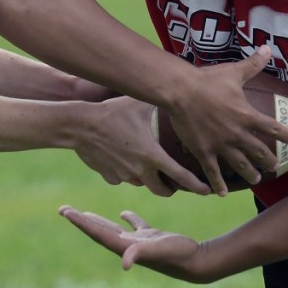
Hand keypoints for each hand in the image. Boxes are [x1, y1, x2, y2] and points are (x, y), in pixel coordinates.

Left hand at [58, 206, 201, 279]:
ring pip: (114, 229)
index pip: (96, 232)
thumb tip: (124, 263)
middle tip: (63, 210)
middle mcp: (128, 246)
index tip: (64, 212)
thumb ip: (140, 254)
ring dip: (98, 221)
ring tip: (83, 214)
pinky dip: (128, 218)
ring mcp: (139, 243)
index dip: (80, 222)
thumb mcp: (158, 250)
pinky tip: (123, 212)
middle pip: (99, 231)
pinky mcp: (153, 238)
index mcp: (124, 247)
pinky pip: (136, 226)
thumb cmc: (177, 255)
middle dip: (81, 221)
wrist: (197, 263)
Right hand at [73, 97, 210, 196]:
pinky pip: (121, 178)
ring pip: (141, 183)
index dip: (197, 186)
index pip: (182, 176)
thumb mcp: (139, 106)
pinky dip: (125, 172)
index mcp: (153, 156)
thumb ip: (158, 105)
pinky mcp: (109, 177)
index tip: (207, 191)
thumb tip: (173, 95)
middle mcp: (140, 170)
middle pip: (163, 191)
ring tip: (146, 164)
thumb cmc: (112, 112)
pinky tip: (122, 157)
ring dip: (147, 178)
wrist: (80, 125)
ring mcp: (123, 175)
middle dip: (171, 188)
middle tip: (174, 182)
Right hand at [166, 46, 287, 194]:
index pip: (272, 128)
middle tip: (274, 166)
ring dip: (250, 173)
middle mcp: (238, 134)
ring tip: (256, 180)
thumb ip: (253, 64)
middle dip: (268, 160)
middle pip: (259, 151)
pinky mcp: (204, 151)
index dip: (284, 135)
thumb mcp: (233, 71)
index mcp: (247, 115)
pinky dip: (218, 183)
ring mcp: (221, 145)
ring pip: (240, 164)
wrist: (181, 91)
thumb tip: (268, 48)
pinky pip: (213, 171)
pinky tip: (222, 193)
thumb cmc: (207, 80)